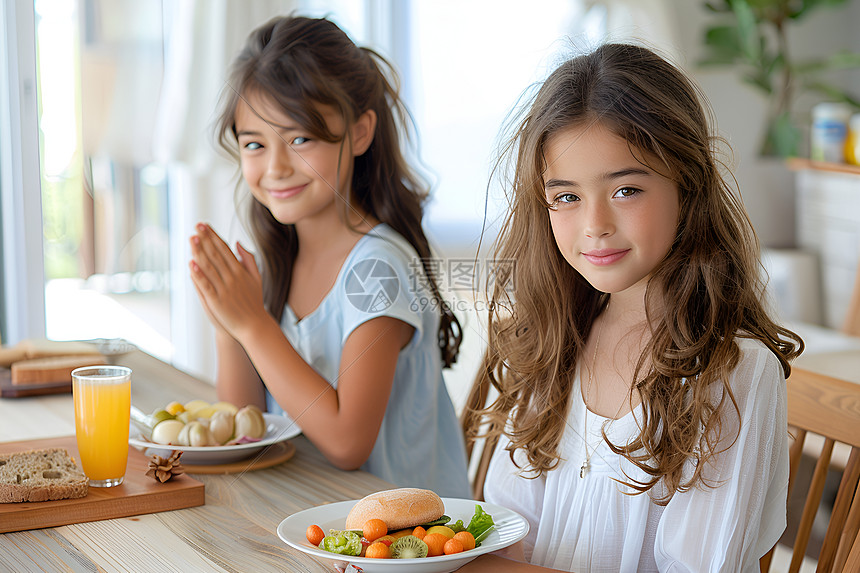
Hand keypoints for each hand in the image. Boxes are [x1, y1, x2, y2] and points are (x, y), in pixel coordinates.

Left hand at [189, 223, 267, 340]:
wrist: (255, 325)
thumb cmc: (254, 302)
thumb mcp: (256, 278)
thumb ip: (248, 260)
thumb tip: (238, 243)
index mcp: (241, 271)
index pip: (225, 249)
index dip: (214, 236)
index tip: (205, 225)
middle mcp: (233, 278)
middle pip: (216, 255)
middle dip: (206, 239)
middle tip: (196, 225)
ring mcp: (225, 289)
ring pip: (210, 267)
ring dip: (200, 252)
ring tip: (192, 238)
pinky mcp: (217, 301)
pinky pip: (206, 285)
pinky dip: (198, 275)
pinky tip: (191, 264)